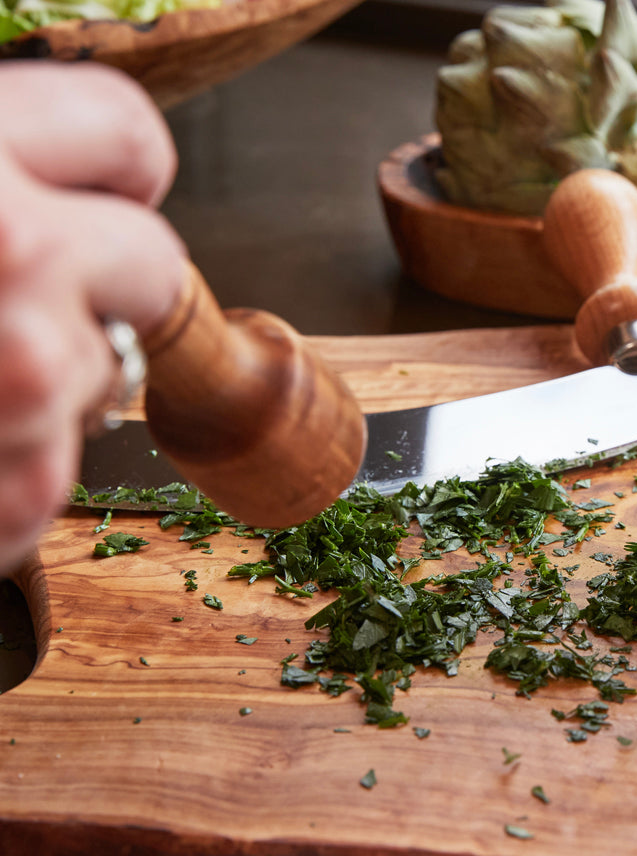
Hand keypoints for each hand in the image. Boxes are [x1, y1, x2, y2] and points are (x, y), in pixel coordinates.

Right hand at [0, 62, 185, 574]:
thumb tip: (47, 182)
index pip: (124, 132)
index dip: (115, 168)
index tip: (98, 191)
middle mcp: (11, 247)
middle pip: (149, 262)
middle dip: (99, 288)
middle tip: (4, 308)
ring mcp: (20, 372)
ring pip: (96, 379)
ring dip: (31, 395)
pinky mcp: (15, 485)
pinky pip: (45, 476)